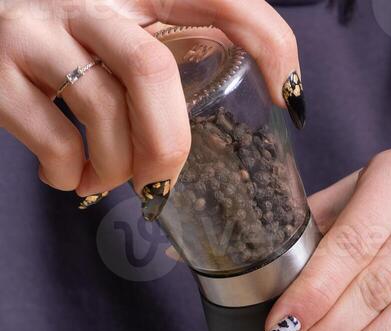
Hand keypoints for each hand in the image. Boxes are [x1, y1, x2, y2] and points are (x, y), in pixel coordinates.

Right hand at [0, 0, 301, 216]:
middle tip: (163, 183)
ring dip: (116, 170)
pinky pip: (56, 143)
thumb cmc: (62, 33)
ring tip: (108, 181)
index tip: (286, 98)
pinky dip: (71, 178)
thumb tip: (229, 111)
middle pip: (154, 71)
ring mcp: (38, 31)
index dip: (267, 42)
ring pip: (104, 112)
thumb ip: (167, 44)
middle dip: (167, 148)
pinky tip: (69, 175)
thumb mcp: (121, 20)